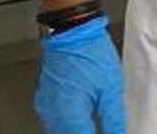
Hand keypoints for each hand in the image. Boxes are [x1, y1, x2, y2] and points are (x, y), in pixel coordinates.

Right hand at [33, 15, 125, 133]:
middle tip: (100, 127)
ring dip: (75, 130)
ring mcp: (45, 107)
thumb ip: (113, 119)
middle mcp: (52, 114)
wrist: (71, 32)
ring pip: (58, 131)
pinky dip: (67, 124)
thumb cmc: (91, 53)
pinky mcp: (43, 99)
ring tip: (91, 125)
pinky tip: (79, 120)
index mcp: (69, 114)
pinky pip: (53, 120)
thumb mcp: (111, 89)